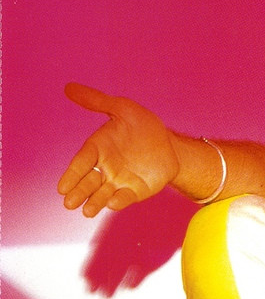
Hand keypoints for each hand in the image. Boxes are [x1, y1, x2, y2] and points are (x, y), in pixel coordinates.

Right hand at [58, 83, 179, 216]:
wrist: (170, 144)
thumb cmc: (143, 126)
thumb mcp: (123, 109)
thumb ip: (98, 102)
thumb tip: (69, 87)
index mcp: (99, 148)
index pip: (81, 162)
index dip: (72, 174)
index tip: (61, 188)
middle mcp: (105, 167)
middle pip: (88, 182)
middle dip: (79, 192)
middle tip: (69, 204)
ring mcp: (119, 181)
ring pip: (103, 193)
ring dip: (95, 202)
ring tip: (86, 211)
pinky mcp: (135, 191)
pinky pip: (125, 197)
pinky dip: (119, 201)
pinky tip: (113, 203)